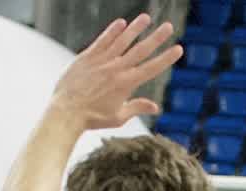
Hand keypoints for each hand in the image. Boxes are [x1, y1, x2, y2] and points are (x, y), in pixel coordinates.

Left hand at [52, 15, 181, 129]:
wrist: (66, 112)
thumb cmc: (92, 118)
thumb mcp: (118, 117)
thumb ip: (137, 107)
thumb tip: (155, 107)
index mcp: (126, 84)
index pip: (152, 68)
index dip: (166, 58)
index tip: (178, 49)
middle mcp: (117, 69)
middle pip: (141, 50)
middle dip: (157, 38)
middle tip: (169, 26)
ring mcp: (102, 61)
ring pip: (122, 41)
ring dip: (136, 28)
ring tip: (146, 18)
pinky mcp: (88, 57)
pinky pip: (103, 41)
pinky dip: (112, 31)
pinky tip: (121, 23)